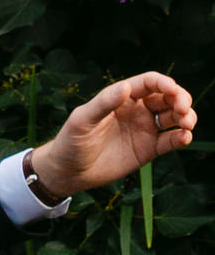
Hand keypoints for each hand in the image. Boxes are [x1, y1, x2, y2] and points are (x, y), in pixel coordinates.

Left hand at [28, 73, 195, 200]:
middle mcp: (138, 109)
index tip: (172, 89)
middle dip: (180, 99)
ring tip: (187, 124)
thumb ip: (103, 103)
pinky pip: (170, 140)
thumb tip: (125, 86)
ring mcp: (145, 129)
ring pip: (173, 117)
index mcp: (122, 97)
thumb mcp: (82, 120)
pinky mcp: (149, 149)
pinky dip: (181, 137)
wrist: (68, 172)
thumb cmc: (70, 142)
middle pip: (167, 97)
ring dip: (186, 117)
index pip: (150, 83)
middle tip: (183, 109)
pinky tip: (184, 138)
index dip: (164, 83)